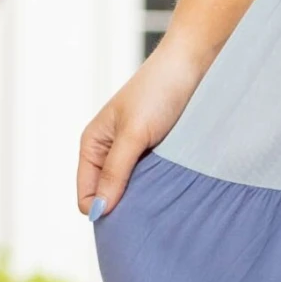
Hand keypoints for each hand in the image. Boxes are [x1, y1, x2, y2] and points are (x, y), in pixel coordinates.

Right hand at [77, 37, 209, 220]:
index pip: (87, 195)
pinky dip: (161, 186)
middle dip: (125, 208)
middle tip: (150, 213)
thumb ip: (116, 171)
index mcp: (93, 145)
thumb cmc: (159, 90)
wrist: (193, 62)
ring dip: (146, 198)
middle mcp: (110, 152)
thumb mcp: (134, 133)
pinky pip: (154, 180)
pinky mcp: (158, 151)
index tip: (130, 219)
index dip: (103, 210)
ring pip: (133, 191)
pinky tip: (175, 187)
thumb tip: (98, 211)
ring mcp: (135, 152)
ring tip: (165, 198)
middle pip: (109, 197)